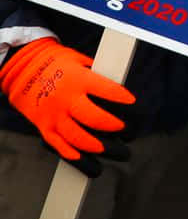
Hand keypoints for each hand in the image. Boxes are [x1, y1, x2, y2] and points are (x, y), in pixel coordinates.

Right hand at [0, 38, 133, 176]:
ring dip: (94, 145)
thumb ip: (97, 73)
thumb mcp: (79, 61)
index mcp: (79, 79)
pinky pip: (57, 143)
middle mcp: (66, 99)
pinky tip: (83, 158)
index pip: (106, 90)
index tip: (133, 104)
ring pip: (76, 136)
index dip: (121, 98)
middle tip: (126, 130)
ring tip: (109, 149)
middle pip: (93, 118)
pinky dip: (70, 153)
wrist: (22, 70)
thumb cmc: (56, 63)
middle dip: (112, 126)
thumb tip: (119, 82)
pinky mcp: (43, 125)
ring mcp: (54, 114)